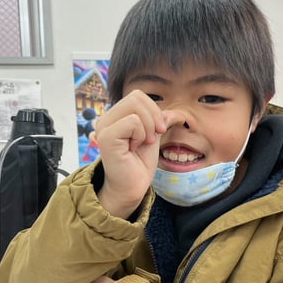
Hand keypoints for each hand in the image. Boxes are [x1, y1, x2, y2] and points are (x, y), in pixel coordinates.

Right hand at [95, 90, 184, 217]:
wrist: (133, 186)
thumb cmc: (139, 163)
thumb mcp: (153, 136)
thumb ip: (160, 121)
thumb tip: (178, 113)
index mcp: (115, 116)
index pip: (137, 95)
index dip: (153, 110)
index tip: (158, 130)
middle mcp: (106, 119)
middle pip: (136, 97)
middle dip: (153, 116)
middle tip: (153, 137)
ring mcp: (104, 127)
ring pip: (135, 107)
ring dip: (147, 127)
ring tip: (142, 143)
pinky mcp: (106, 137)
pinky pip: (132, 122)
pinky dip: (140, 135)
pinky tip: (133, 148)